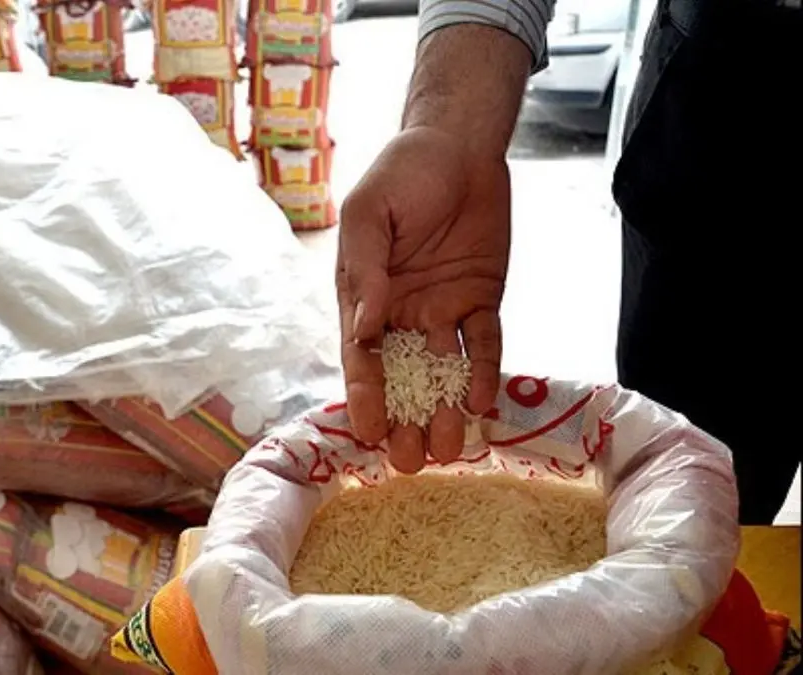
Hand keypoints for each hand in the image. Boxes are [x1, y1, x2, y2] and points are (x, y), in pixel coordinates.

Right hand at [337, 125, 509, 471]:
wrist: (459, 144)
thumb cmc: (403, 172)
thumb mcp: (370, 214)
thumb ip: (366, 270)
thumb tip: (365, 327)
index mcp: (363, 296)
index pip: (362, 356)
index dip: (364, 396)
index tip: (368, 433)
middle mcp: (399, 313)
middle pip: (400, 377)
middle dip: (402, 420)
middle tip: (407, 462)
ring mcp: (440, 310)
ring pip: (441, 372)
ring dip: (441, 411)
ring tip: (445, 451)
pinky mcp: (479, 301)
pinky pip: (482, 345)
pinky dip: (483, 374)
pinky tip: (479, 405)